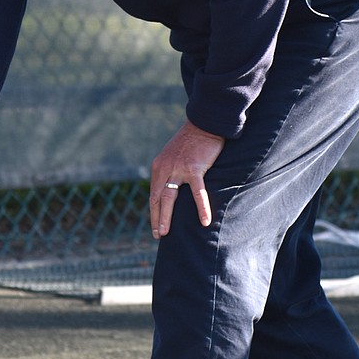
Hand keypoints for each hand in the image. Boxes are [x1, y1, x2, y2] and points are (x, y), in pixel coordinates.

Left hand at [150, 121, 224, 238]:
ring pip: (169, 198)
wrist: (205, 123)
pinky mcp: (194, 168)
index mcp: (159, 166)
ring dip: (166, 217)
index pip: (153, 194)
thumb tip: (173, 187)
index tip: (155, 226)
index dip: (153, 211)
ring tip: (165, 233)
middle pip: (156, 199)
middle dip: (156, 218)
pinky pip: (197, 192)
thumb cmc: (193, 140)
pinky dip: (201, 208)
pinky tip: (205, 221)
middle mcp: (165, 168)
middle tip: (158, 235)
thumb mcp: (175, 155)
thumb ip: (171, 170)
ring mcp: (178, 169)